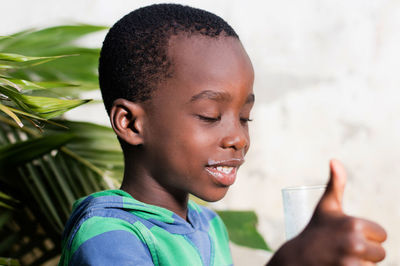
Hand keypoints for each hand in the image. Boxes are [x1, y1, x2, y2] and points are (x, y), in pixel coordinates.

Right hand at [268, 159, 386, 265]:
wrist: (298, 258)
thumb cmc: (315, 231)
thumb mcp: (326, 207)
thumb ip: (336, 184)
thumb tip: (334, 160)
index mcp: (354, 223)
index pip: (382, 235)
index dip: (366, 236)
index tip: (346, 235)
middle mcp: (355, 243)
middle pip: (381, 252)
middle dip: (365, 252)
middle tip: (343, 248)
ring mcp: (352, 262)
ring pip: (374, 264)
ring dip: (361, 263)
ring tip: (340, 258)